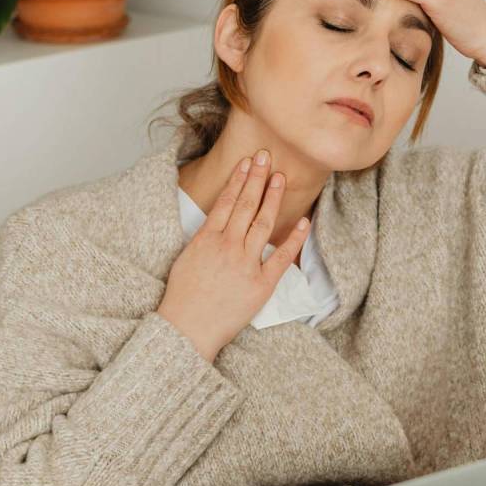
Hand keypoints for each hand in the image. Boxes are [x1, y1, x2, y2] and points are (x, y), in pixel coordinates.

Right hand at [156, 150, 309, 362]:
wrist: (186, 329)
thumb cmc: (182, 297)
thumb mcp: (186, 258)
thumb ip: (204, 237)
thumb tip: (217, 220)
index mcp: (207, 239)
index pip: (226, 201)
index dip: (239, 179)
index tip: (248, 162)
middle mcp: (227, 246)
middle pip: (246, 205)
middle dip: (257, 178)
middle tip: (267, 156)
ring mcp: (245, 264)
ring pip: (263, 223)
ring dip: (273, 198)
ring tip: (281, 178)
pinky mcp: (261, 284)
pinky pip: (281, 256)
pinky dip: (294, 238)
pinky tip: (303, 221)